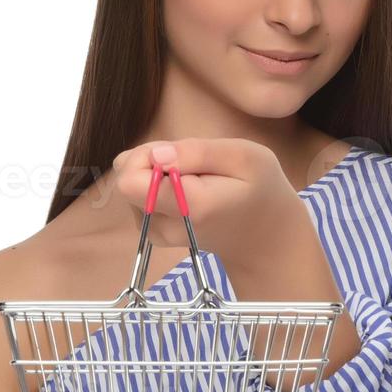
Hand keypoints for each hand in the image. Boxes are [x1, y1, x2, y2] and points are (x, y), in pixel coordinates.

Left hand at [106, 137, 308, 269]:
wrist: (265, 238)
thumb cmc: (261, 191)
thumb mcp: (244, 156)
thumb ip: (196, 152)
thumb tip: (154, 155)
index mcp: (188, 206)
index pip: (129, 180)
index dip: (146, 155)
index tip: (176, 153)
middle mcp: (164, 227)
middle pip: (126, 179)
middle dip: (152, 160)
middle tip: (191, 163)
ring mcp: (156, 233)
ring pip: (132, 186)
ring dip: (157, 173)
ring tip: (195, 178)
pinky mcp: (154, 232)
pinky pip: (139, 197)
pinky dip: (159, 187)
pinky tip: (188, 190)